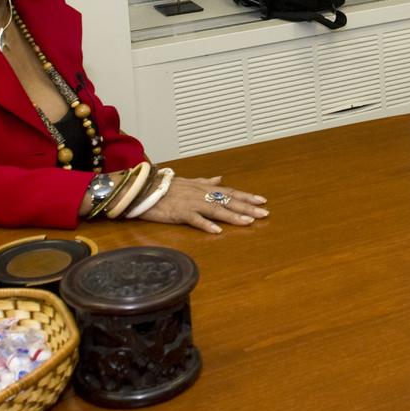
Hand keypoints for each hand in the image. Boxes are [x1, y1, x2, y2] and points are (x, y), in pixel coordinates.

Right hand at [138, 174, 268, 233]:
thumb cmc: (167, 187)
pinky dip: (206, 224)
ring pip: (216, 209)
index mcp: (205, 188)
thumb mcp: (189, 182)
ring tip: (248, 222)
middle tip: (264, 213)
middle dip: (248, 207)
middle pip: (229, 201)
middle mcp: (202, 194)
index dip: (247, 196)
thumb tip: (220, 178)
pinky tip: (217, 231)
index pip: (231, 192)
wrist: (145, 190)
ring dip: (233, 216)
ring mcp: (192, 203)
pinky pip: (195, 219)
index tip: (262, 201)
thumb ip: (206, 182)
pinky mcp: (180, 213)